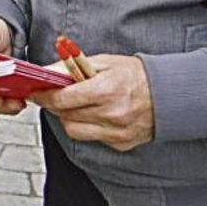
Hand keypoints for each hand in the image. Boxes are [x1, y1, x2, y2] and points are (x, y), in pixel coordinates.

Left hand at [30, 55, 153, 151]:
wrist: (170, 95)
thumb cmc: (136, 75)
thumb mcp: (105, 62)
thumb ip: (74, 66)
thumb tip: (47, 70)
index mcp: (107, 90)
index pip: (64, 99)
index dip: (45, 96)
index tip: (36, 92)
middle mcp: (112, 114)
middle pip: (66, 116)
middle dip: (54, 105)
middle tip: (50, 96)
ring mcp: (117, 132)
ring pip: (74, 130)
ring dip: (68, 118)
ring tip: (72, 105)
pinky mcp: (121, 143)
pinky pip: (92, 137)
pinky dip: (86, 126)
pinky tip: (93, 114)